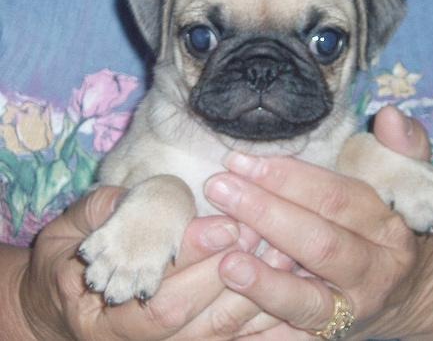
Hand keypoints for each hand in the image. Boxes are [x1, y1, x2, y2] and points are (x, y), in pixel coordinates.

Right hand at [18, 185, 258, 339]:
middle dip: (229, 273)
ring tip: (282, 255)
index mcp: (100, 314)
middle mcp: (130, 340)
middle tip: (261, 234)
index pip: (158, 295)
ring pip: (215, 332)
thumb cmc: (64, 258)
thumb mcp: (71, 229)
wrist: (59, 305)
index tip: (227, 224)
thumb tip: (145, 198)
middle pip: (192, 318)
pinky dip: (257, 323)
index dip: (194, 259)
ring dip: (253, 295)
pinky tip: (282, 294)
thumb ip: (104, 212)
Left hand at [204, 106, 432, 338]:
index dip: (288, 178)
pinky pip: (298, 334)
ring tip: (225, 260)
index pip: (336, 198)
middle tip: (219, 188)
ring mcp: (353, 308)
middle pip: (319, 244)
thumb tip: (390, 114)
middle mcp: (375, 271)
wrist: (411, 287)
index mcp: (389, 226)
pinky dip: (266, 322)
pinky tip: (234, 303)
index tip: (241, 160)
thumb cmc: (388, 223)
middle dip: (266, 214)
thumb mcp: (405, 182)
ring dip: (265, 281)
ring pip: (309, 300)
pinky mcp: (332, 335)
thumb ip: (402, 147)